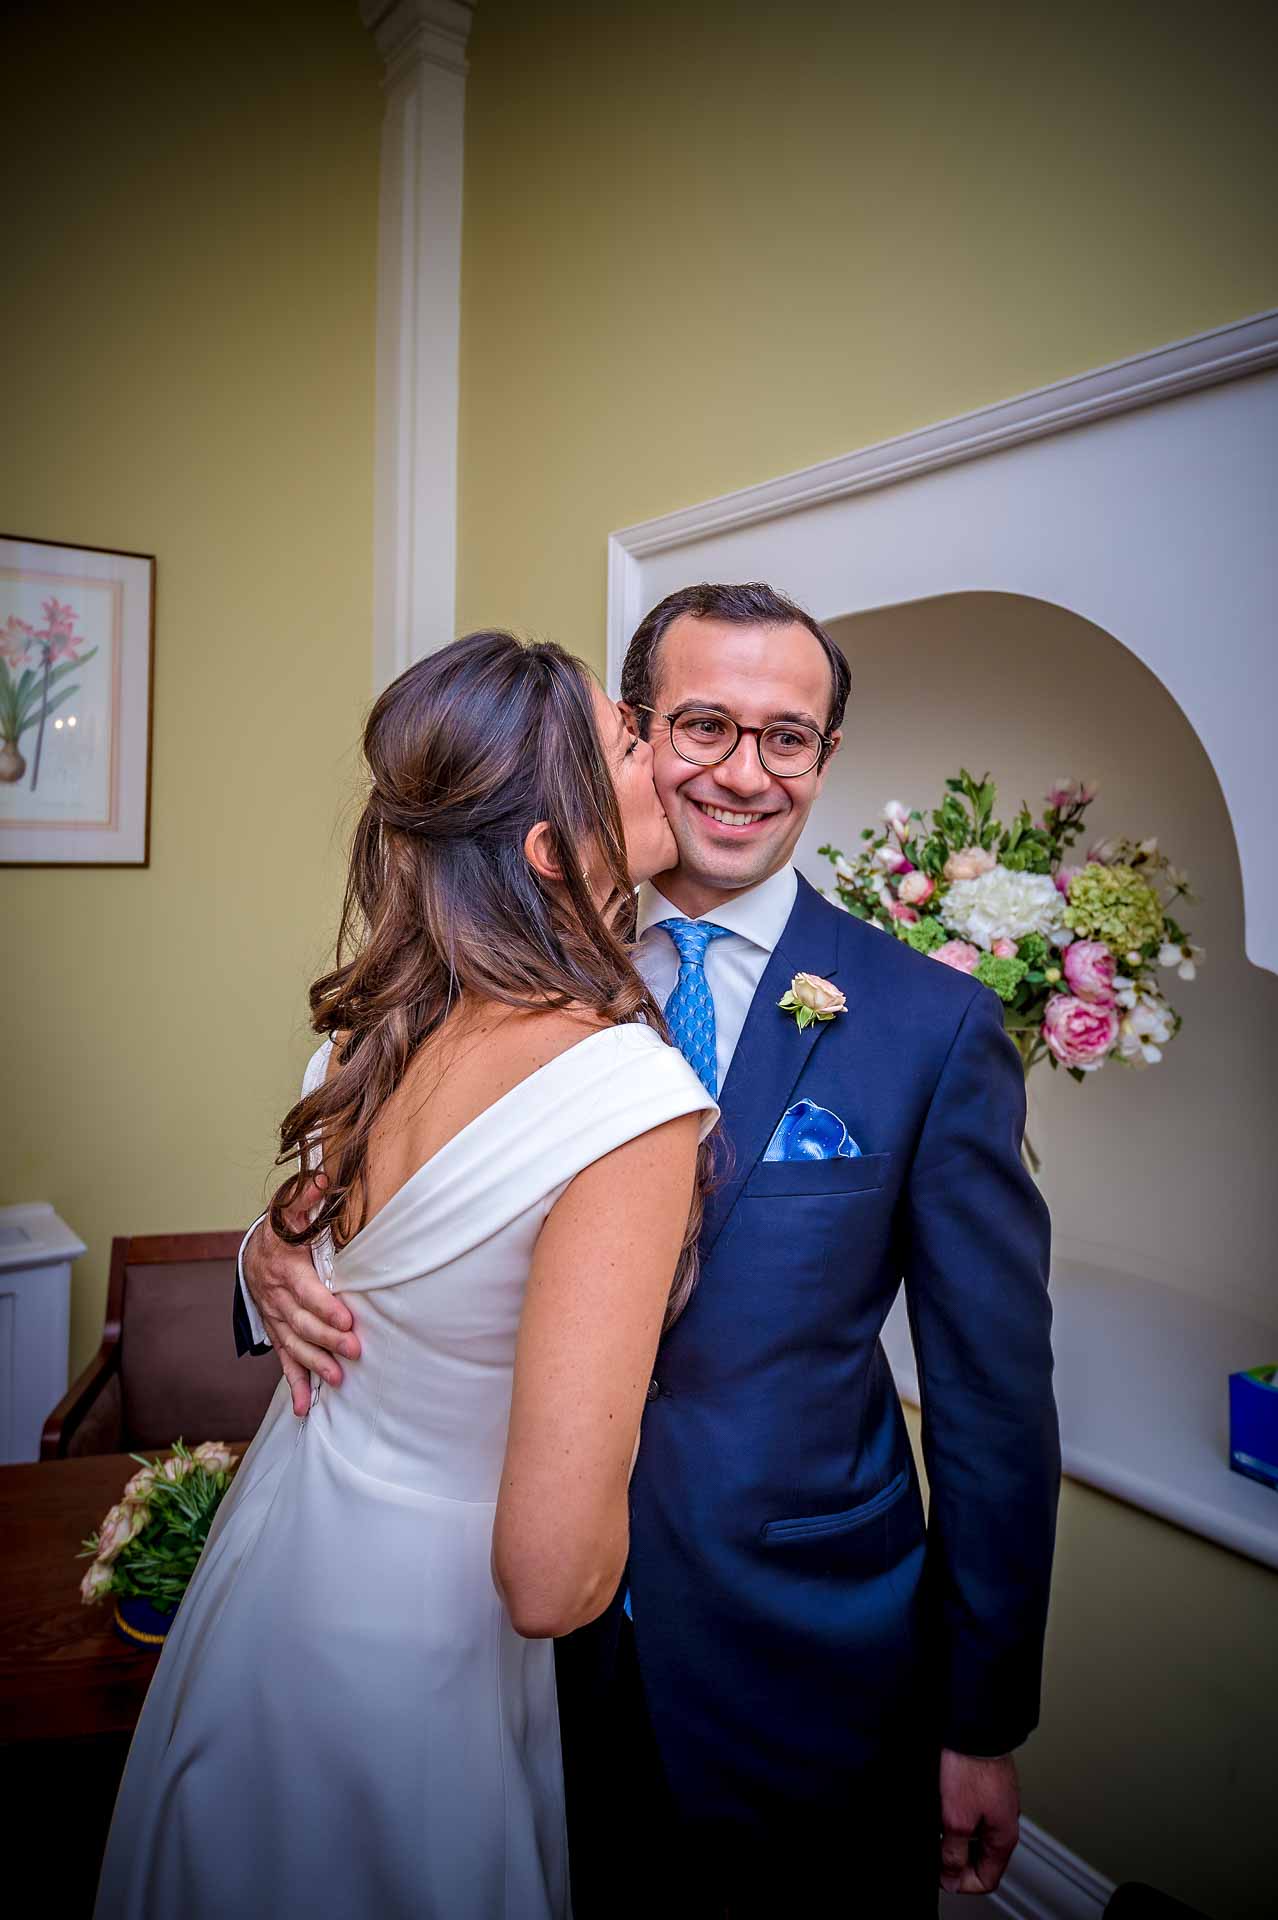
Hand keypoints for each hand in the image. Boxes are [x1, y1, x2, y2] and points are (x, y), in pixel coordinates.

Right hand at [243, 1174, 360, 1415]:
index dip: (324, 1307)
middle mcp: (277, 1298)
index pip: (306, 1292)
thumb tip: (322, 1177)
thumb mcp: (290, 1209)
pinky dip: (293, 1385)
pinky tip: (304, 1408)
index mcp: (284, 1269)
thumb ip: (306, 1197)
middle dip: (327, 1340)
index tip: (346, 1320)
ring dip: (314, 1365)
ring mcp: (276, 1319)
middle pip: (302, 1323)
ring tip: (337, 1381)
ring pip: (293, 1345)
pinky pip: (283, 1360)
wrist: (254, 1252)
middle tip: (353, 1352)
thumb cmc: (283, 1230)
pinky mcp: (278, 1333)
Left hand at [938, 1748, 1018, 1894]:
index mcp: (1004, 1836)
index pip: (987, 1880)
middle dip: (957, 1857)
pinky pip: (973, 1811)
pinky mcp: (987, 1784)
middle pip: (982, 1858)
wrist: (974, 1724)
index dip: (961, 1882)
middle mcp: (1005, 1820)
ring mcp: (997, 1801)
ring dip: (956, 1834)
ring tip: (938, 1819)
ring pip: (976, 1833)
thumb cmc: (970, 1767)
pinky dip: (957, 1813)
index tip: (941, 1872)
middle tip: (936, 1846)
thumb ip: (954, 1854)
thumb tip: (951, 1879)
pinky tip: (943, 1800)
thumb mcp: (957, 1820)